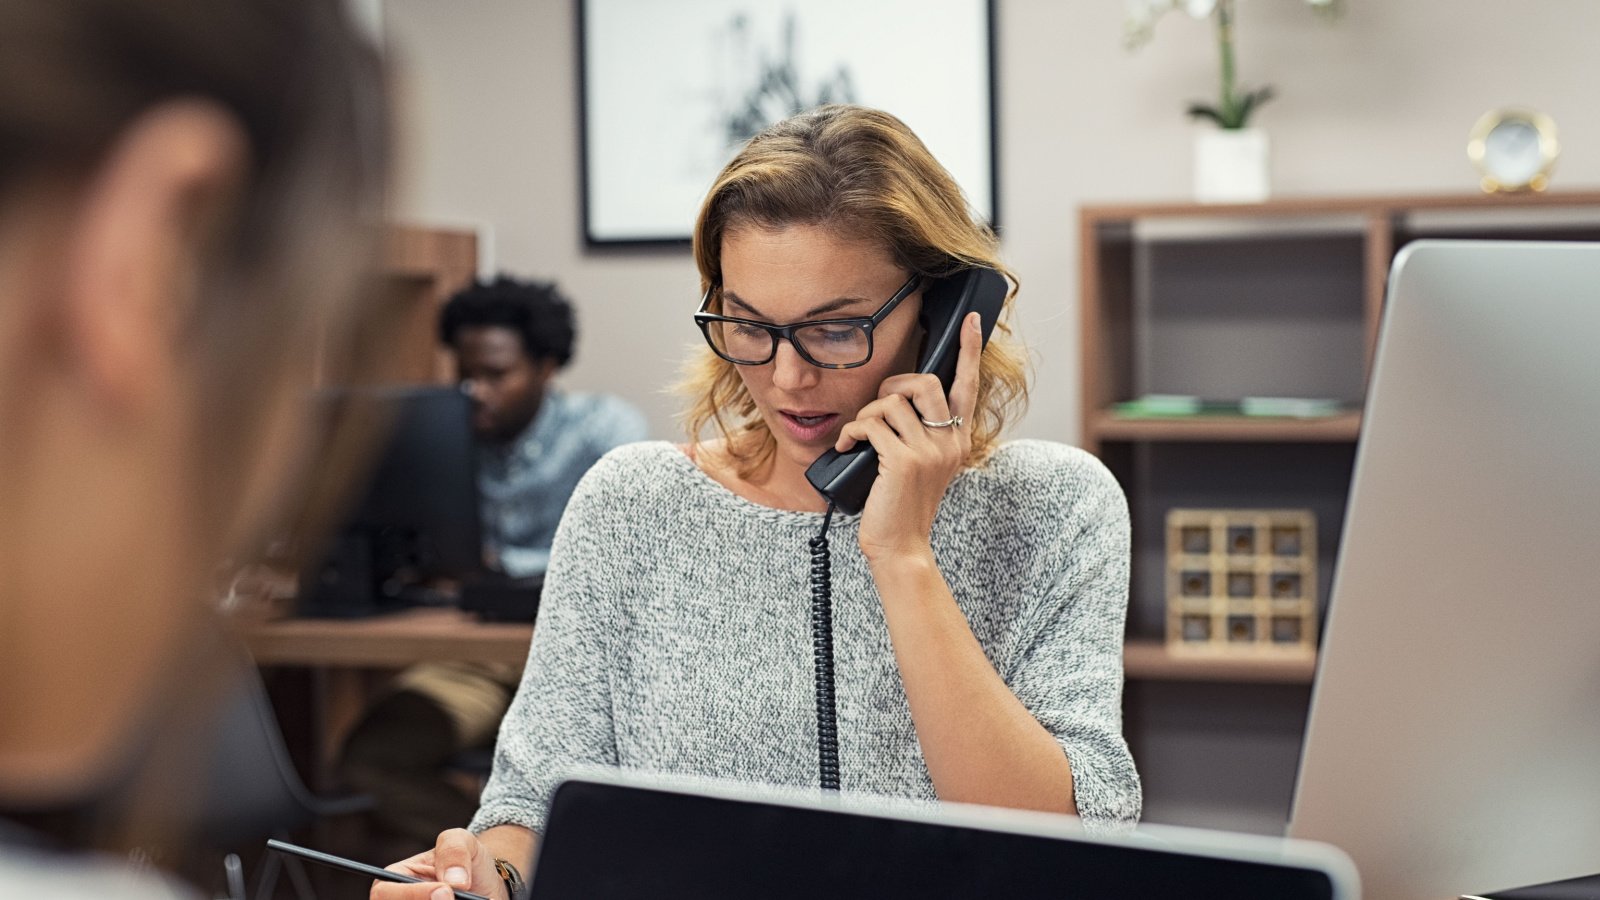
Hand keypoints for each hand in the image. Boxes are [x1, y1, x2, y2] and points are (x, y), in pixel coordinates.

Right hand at [371, 828, 507, 899]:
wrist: (485, 883)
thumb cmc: (466, 861)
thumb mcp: (462, 841)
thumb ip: (453, 850)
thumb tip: (453, 881)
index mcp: (394, 881)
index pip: (384, 893)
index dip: (412, 895)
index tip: (445, 892)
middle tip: (457, 898)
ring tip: (472, 899)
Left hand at [834, 311, 981, 564]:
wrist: (900, 547)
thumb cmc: (902, 506)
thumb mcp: (924, 467)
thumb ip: (921, 435)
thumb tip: (896, 402)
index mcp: (958, 441)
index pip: (969, 386)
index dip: (969, 350)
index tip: (971, 321)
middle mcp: (949, 443)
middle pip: (924, 382)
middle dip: (892, 385)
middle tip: (877, 409)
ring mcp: (929, 451)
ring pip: (890, 403)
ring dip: (865, 415)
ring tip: (858, 437)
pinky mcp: (903, 461)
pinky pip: (870, 423)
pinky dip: (851, 432)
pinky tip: (845, 448)